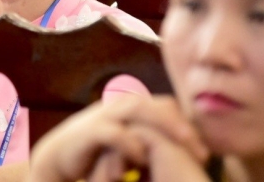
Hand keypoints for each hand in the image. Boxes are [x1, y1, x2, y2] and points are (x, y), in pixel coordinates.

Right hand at [28, 96, 207, 181]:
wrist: (58, 157)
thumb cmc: (97, 153)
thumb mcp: (128, 146)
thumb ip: (148, 142)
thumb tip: (181, 153)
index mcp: (131, 109)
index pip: (167, 106)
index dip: (188, 125)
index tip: (205, 151)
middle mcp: (119, 107)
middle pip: (158, 104)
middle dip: (182, 125)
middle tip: (202, 151)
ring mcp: (104, 116)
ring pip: (139, 110)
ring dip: (164, 126)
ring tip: (184, 144)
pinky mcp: (89, 131)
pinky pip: (113, 132)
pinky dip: (130, 143)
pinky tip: (142, 159)